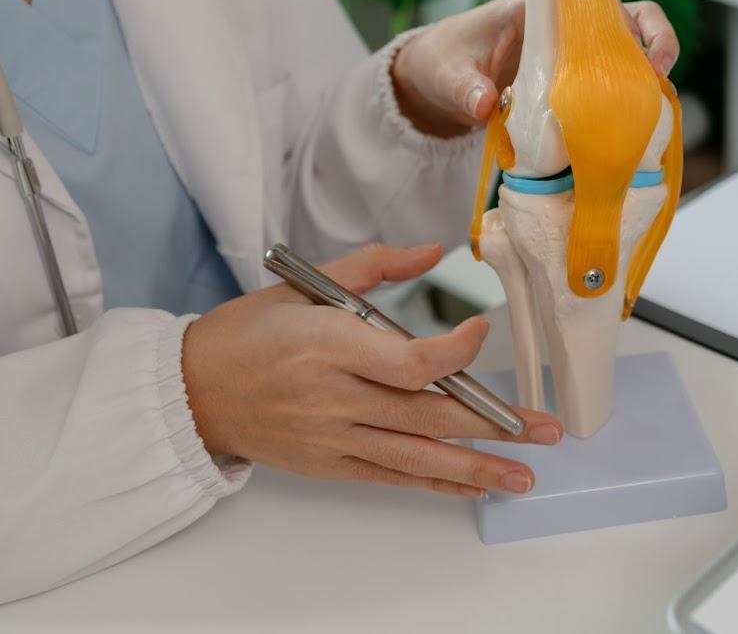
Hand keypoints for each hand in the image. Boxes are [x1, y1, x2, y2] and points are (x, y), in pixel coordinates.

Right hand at [182, 243, 562, 496]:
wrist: (192, 391)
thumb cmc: (247, 332)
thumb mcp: (303, 282)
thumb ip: (374, 267)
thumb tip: (433, 251)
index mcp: (328, 345)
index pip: (410, 362)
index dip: (456, 352)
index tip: (481, 330)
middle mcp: (336, 397)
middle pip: (428, 416)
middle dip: (495, 423)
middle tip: (544, 428)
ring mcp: (334, 437)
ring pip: (418, 456)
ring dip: (478, 468)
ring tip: (524, 475)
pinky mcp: (332, 464)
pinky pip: (394, 476)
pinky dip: (436, 483)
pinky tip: (474, 486)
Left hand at [390, 0, 679, 138]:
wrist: (433, 82)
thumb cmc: (443, 61)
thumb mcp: (447, 73)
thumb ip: (465, 88)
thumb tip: (484, 105)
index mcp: (542, 10)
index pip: (602, 1)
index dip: (637, 22)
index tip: (649, 52)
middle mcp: (566, 31)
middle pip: (630, 27)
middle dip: (656, 49)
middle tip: (660, 81)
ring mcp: (572, 61)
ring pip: (626, 64)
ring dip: (643, 88)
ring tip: (649, 119)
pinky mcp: (570, 91)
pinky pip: (607, 95)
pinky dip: (622, 113)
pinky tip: (625, 138)